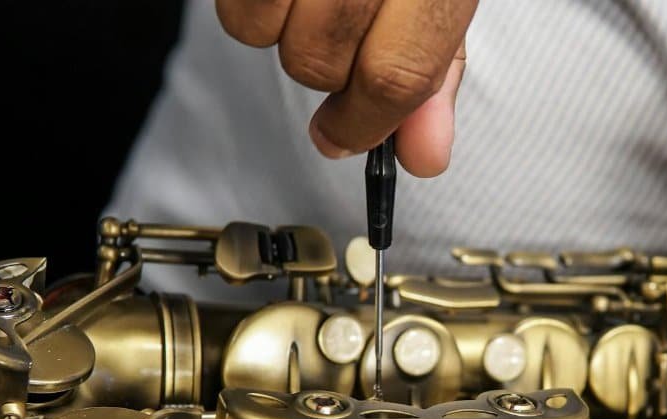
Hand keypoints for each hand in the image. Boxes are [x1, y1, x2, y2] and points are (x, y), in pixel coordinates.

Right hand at [216, 0, 477, 176]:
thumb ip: (436, 70)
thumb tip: (425, 156)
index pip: (396, 74)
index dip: (366, 123)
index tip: (344, 137)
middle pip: (319, 60)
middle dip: (324, 71)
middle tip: (340, 33)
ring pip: (259, 29)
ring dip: (278, 28)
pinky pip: (231, 2)